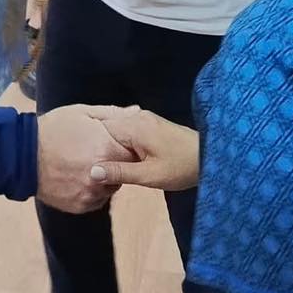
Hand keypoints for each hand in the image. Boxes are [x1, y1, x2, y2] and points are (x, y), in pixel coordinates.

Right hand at [37, 105, 134, 213]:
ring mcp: (91, 193)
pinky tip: (79, 176)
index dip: (128, 147)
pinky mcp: (81, 205)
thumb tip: (136, 111)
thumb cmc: (53, 129)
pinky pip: (98, 198)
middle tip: (99, 152)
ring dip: (106, 177)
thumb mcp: (82, 113)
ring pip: (112, 186)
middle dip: (117, 162)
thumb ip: (113, 114)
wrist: (22, 156)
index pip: (134, 152)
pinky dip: (93, 189)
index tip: (117, 142)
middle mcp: (102, 175)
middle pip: (124, 171)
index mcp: (106, 149)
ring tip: (87, 164)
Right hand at [85, 106, 200, 191]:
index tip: (81, 162)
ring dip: (109, 146)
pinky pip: (126, 131)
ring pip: (115, 129)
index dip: (89, 145)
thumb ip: (120, 172)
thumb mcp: (150, 175)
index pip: (99, 129)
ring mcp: (144, 119)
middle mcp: (137, 117)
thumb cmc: (182, 167)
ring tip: (102, 164)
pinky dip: (120, 144)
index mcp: (134, 126)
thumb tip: (92, 172)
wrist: (210, 156)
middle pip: (106, 128)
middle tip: (88, 166)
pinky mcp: (150, 124)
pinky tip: (119, 159)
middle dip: (97, 145)